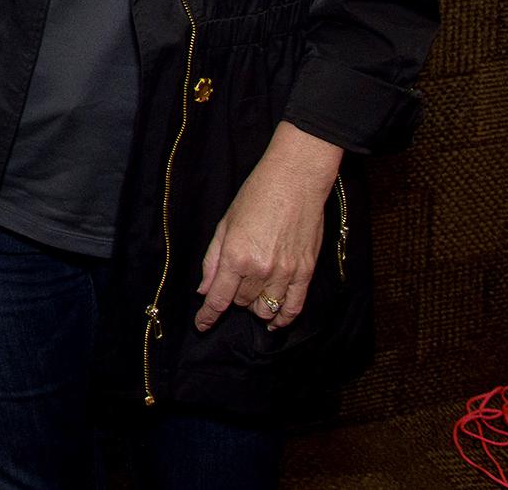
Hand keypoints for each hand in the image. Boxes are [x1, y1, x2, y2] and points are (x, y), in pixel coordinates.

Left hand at [195, 122, 343, 331]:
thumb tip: (204, 290)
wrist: (294, 181)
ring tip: (252, 294)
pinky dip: (283, 319)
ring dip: (255, 307)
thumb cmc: (255, 197)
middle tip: (234, 284)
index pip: (219, 299)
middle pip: (242, 303)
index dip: (208, 316)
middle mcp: (260, 269)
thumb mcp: (225, 224)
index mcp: (235, 256)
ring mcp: (285, 273)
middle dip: (233, 299)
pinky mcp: (306, 272)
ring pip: (266, 309)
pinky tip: (275, 322)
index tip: (201, 325)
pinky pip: (294, 308)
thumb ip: (213, 260)